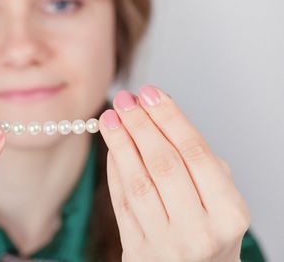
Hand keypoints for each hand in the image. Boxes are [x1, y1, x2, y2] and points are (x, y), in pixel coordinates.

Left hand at [98, 85, 248, 261]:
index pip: (195, 152)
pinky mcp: (137, 250)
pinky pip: (121, 203)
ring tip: (111, 117)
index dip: (169, 117)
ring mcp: (165, 244)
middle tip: (126, 99)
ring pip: (138, 182)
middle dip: (141, 125)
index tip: (151, 93)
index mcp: (228, 213)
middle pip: (164, 164)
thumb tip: (160, 114)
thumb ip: (198, 161)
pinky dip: (114, 171)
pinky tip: (112, 147)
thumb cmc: (211, 230)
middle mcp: (199, 231)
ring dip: (121, 144)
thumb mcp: (221, 198)